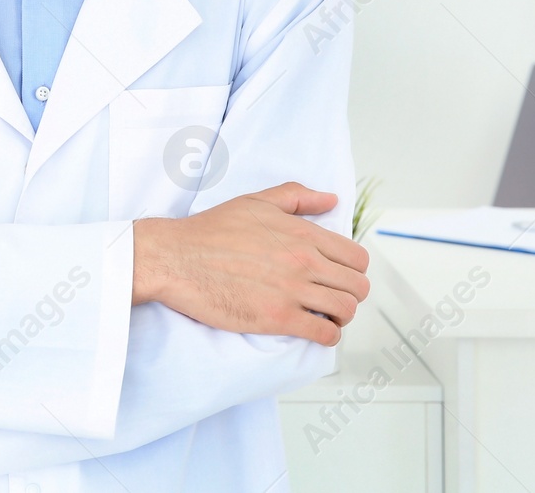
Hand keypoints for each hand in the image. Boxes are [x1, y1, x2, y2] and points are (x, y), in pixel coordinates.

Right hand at [132, 182, 369, 344]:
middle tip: (333, 298)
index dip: (353, 270)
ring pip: (345, 311)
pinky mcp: (277, 318)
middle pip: (357, 287)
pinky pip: (324, 334)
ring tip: (324, 316)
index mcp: (302, 234)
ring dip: (340, 317)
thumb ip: (297, 197)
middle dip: (350, 294)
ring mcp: (292, 291)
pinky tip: (314, 330)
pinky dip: (327, 336)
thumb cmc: (211, 231)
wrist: (177, 258)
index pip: (357, 257)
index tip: (339, 276)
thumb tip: (330, 201)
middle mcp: (303, 261)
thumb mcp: (256, 202)